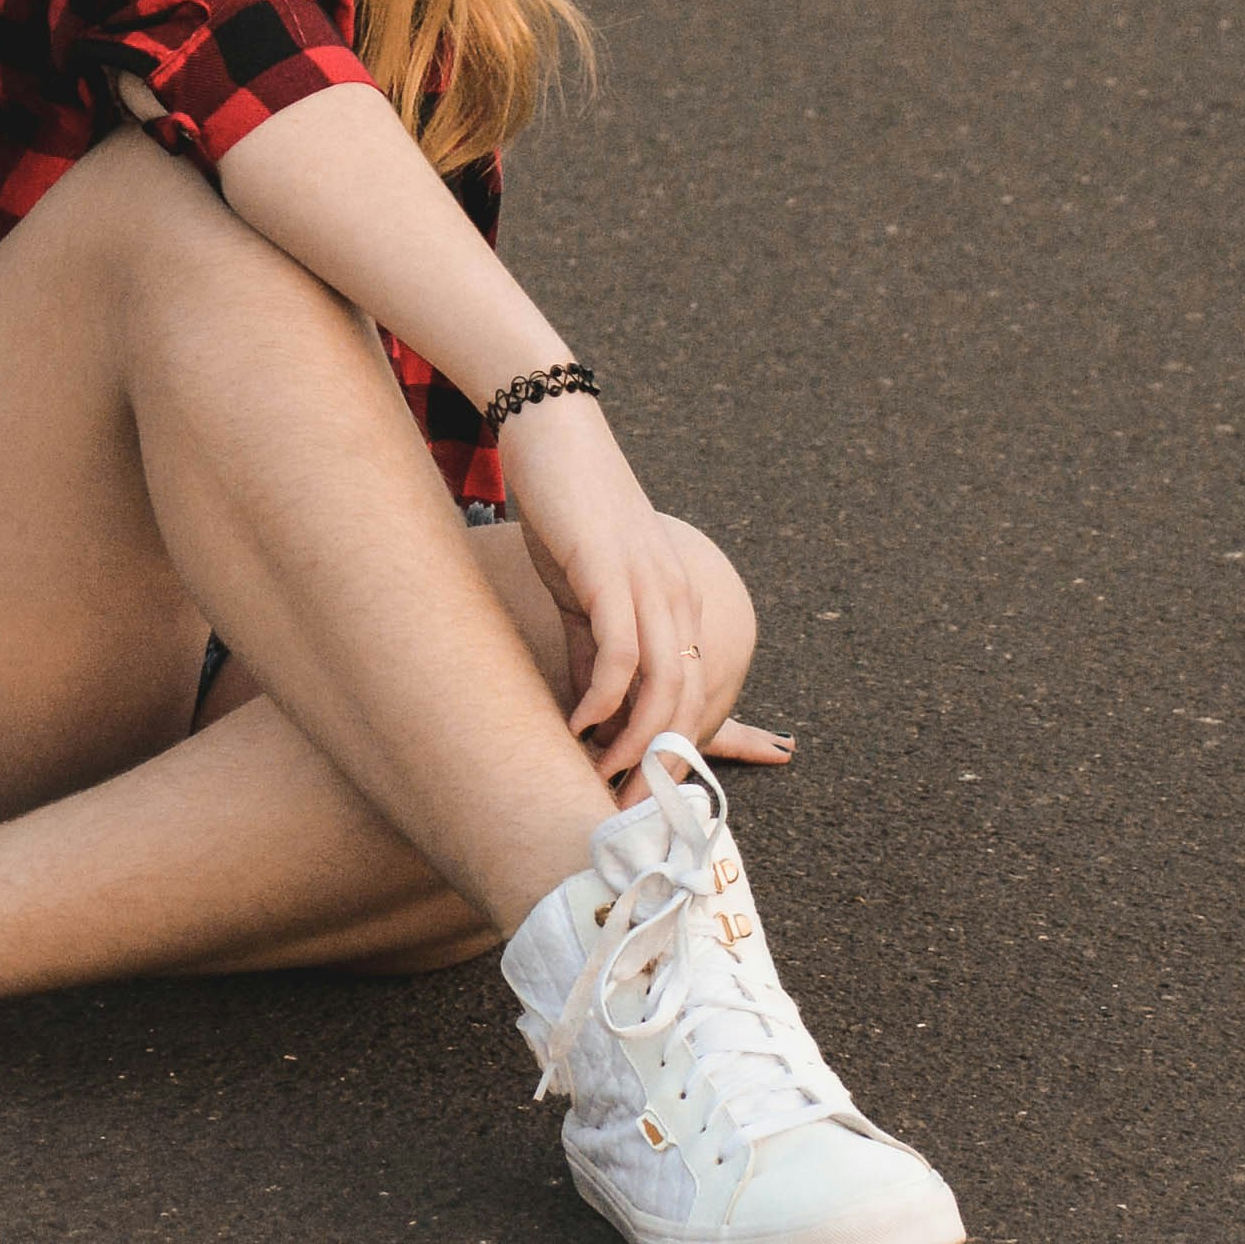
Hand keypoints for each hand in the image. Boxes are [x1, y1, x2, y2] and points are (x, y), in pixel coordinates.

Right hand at [497, 392, 777, 800]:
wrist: (551, 433)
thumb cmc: (567, 510)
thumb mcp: (584, 591)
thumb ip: (592, 648)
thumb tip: (591, 710)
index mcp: (678, 602)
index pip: (693, 694)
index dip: (672, 750)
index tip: (642, 796)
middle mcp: (677, 598)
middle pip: (688, 701)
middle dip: (661, 764)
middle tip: (627, 810)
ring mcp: (650, 585)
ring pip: (664, 685)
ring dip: (636, 743)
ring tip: (601, 778)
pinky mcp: (612, 574)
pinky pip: (620, 653)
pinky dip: (603, 699)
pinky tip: (575, 724)